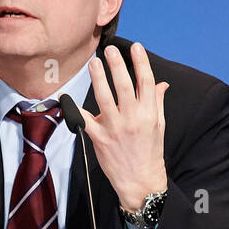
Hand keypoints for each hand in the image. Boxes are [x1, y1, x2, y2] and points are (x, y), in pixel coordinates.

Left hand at [81, 42, 169, 211]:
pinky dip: (75, 109)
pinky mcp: (101, 139)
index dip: (141, 63)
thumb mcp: (159, 126)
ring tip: (93, 63)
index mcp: (149, 113)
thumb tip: (161, 84)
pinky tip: (67, 98)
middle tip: (109, 49)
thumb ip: (157, 102)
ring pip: (105, 98)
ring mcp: (116, 129)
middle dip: (117, 65)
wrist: (141, 181)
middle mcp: (133, 119)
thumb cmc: (150, 152)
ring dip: (98, 78)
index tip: (135, 47)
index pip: (146, 82)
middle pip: (124, 86)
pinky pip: (86, 121)